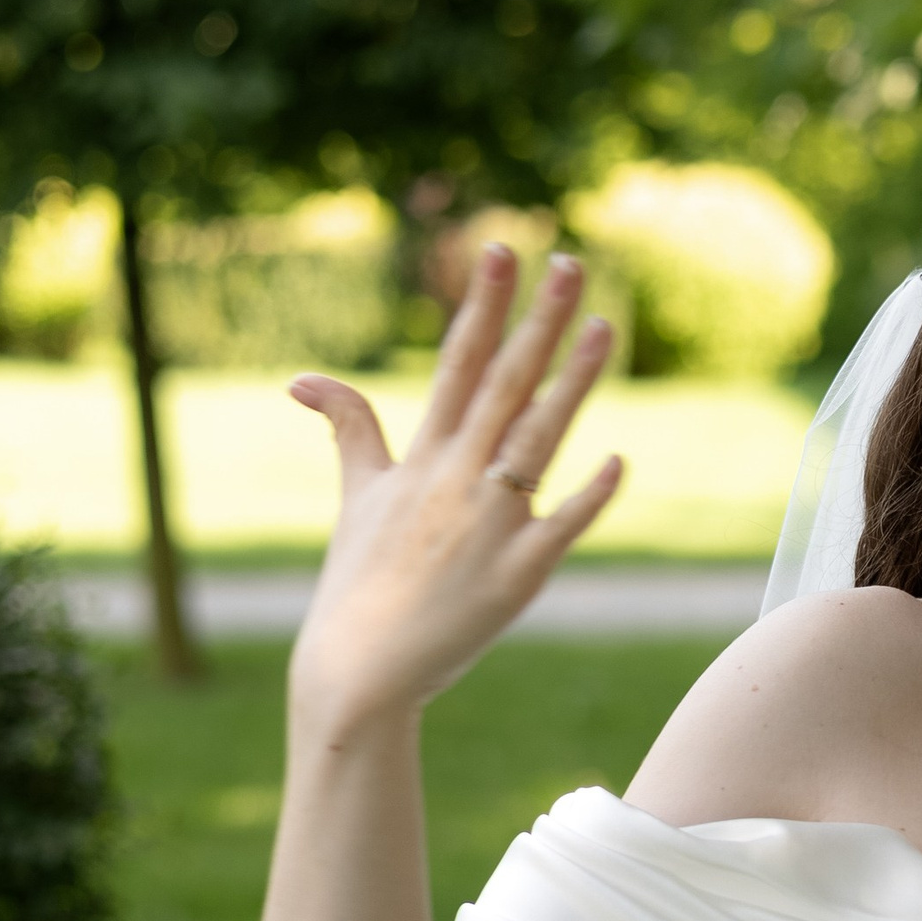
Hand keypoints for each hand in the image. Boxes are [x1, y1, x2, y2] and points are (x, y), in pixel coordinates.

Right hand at [287, 245, 621, 740]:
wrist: (360, 670)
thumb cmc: (359, 582)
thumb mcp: (355, 497)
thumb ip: (348, 430)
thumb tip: (303, 379)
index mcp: (422, 459)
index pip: (457, 363)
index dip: (481, 306)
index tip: (500, 251)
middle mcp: (456, 480)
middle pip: (504, 385)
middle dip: (536, 321)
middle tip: (569, 262)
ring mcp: (490, 525)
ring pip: (537, 439)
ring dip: (571, 383)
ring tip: (603, 327)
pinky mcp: (518, 574)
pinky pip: (562, 526)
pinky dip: (589, 496)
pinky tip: (617, 459)